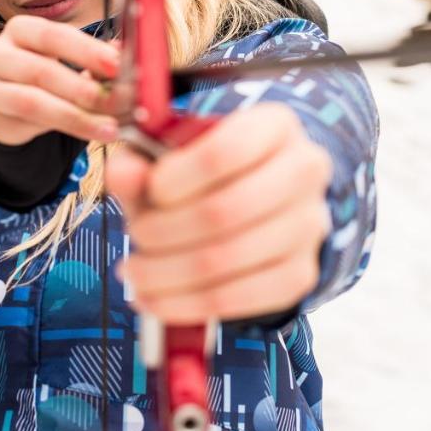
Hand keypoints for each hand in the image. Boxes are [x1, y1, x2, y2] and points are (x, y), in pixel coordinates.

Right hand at [0, 15, 121, 145]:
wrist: (13, 113)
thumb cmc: (47, 80)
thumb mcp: (70, 64)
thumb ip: (95, 59)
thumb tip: (126, 53)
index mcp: (21, 29)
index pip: (54, 35)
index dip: (87, 50)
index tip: (117, 66)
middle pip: (42, 70)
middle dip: (84, 89)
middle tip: (118, 103)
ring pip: (32, 101)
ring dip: (76, 116)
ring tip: (108, 127)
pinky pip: (25, 123)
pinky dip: (61, 128)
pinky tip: (88, 133)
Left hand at [106, 103, 332, 323]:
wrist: (261, 202)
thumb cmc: (209, 173)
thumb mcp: (174, 154)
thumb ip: (142, 160)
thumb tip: (121, 173)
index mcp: (275, 125)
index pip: (225, 151)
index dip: (178, 177)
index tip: (150, 190)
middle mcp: (306, 170)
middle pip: (226, 210)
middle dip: (164, 231)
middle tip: (135, 237)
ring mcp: (310, 225)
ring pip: (229, 258)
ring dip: (167, 273)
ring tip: (134, 272)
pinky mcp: (301, 274)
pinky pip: (242, 299)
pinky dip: (187, 304)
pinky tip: (154, 298)